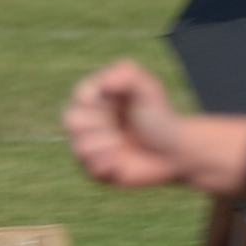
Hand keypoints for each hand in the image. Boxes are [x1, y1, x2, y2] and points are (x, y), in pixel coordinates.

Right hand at [61, 59, 197, 190]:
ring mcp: (86, 148)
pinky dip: (113, 163)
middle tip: (121, 125)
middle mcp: (84, 123)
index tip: (121, 104)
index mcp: (92, 100)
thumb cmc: (159, 117)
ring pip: (81, 147)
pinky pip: (92, 167)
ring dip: (109, 145)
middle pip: (72, 121)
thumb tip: (104, 84)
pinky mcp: (93, 171)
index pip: (79, 97)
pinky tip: (124, 160)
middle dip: (102, 124)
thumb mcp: (147, 88)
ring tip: (124, 144)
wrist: (174, 150)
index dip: (101, 102)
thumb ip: (126, 74)